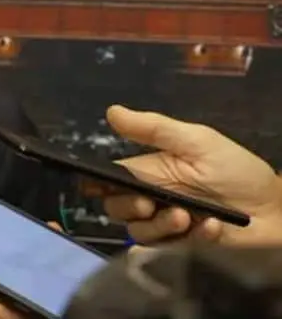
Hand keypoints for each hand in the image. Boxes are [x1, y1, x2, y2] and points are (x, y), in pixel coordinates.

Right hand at [101, 105, 281, 245]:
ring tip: (185, 217)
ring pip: (137, 231)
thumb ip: (154, 128)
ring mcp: (166, 222)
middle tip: (150, 204)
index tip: (97, 185)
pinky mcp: (183, 244)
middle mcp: (152, 196)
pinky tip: (210, 227)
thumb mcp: (197, 141)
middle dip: (127, 206)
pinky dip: (189, 238)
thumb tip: (111, 112)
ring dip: (158, 226)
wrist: (276, 210)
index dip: (95, 182)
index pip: (109, 176)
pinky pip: (168, 248)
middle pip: (115, 206)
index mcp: (150, 169)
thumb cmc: (237, 170)